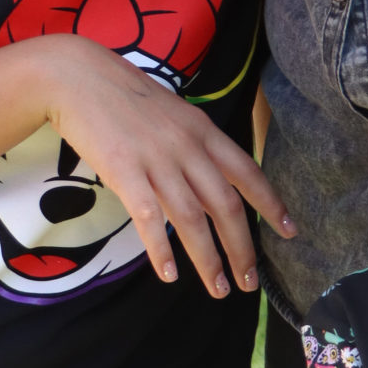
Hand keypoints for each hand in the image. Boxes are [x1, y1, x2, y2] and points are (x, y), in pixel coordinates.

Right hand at [31, 34, 293, 299]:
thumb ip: (195, 144)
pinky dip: (162, 249)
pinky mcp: (124, 172)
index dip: (271, 205)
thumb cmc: (125, 96)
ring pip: (192, 219)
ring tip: (219, 290)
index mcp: (203, 131)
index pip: (247, 173)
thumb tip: (214, 181)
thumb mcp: (174, 113)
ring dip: (208, 260)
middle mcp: (187, 147)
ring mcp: (156, 160)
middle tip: (250, 282)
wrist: (78, 77)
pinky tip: (169, 274)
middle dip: (242, 248)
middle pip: (225, 205)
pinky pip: (149, 218)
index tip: (290, 232)